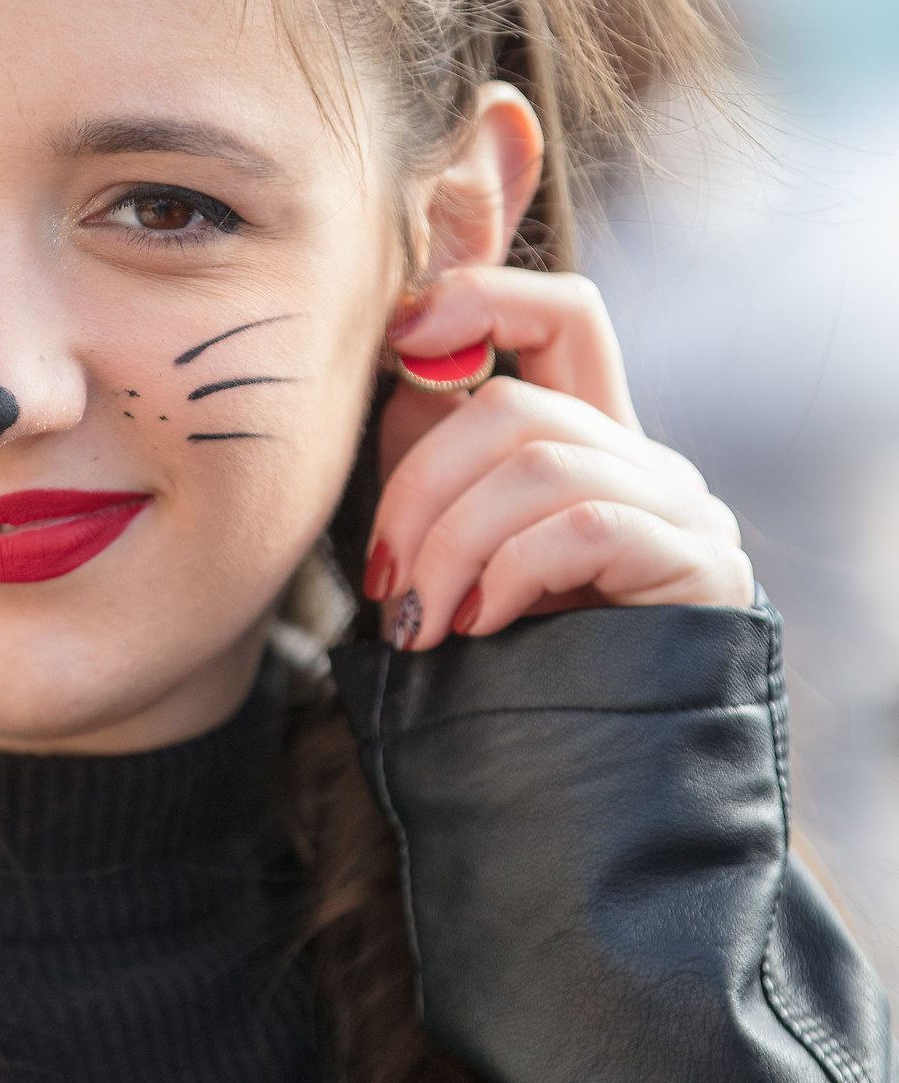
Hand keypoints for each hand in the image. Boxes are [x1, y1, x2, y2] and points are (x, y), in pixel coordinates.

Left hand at [367, 266, 753, 648]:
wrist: (599, 786)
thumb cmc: (512, 668)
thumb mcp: (459, 551)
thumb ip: (436, 462)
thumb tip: (400, 369)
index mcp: (590, 442)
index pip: (563, 311)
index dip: (482, 296)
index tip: (402, 332)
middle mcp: (646, 462)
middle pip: (517, 401)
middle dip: (421, 487)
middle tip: (386, 580)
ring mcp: (681, 511)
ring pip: (538, 464)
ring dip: (453, 545)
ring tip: (426, 622)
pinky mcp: (696, 568)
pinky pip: (583, 525)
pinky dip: (510, 573)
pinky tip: (484, 626)